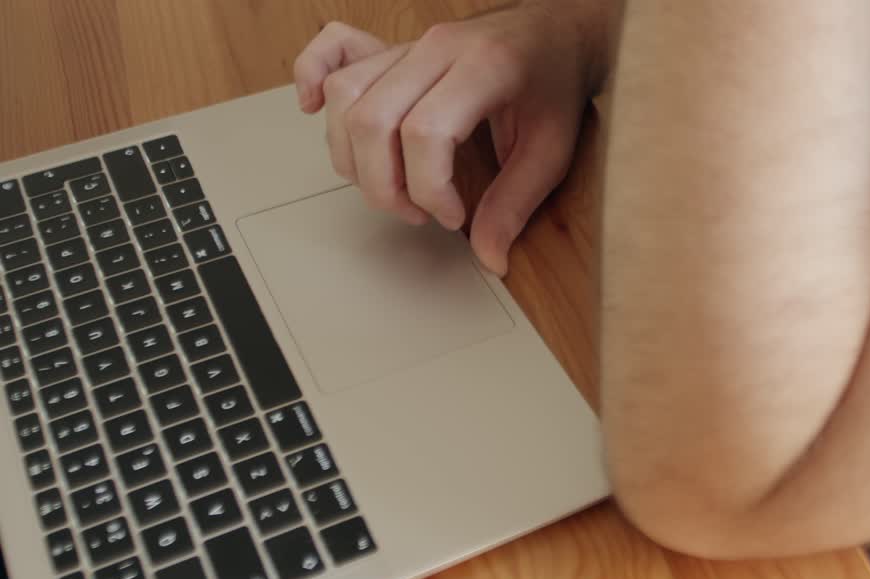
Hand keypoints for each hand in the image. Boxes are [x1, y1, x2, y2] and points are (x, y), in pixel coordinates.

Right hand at [294, 9, 595, 274]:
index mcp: (484, 67)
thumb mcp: (552, 149)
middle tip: (420, 213)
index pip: (424, 132)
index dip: (429, 189)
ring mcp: (409, 45)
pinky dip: (312, 78)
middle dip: (386, 186)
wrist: (557, 30)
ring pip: (346, 96)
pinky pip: (331, 51)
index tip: (454, 216)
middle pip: (372, 119)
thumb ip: (517, 203)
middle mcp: (437, 49)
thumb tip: (490, 257)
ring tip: (392, 188)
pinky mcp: (392, 47)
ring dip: (354, 157)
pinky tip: (315, 111)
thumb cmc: (555, 82)